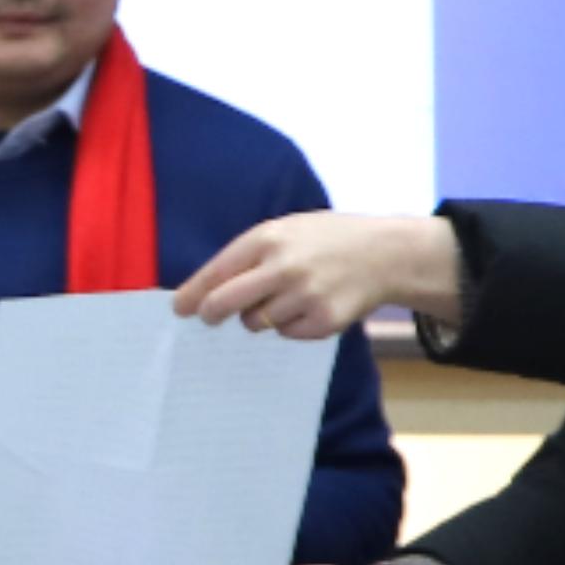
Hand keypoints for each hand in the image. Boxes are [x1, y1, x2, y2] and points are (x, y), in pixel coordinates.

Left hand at [178, 208, 459, 340]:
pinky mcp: (323, 322)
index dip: (193, 294)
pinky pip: (286, 334)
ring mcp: (304, 297)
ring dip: (260, 316)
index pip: (216, 272)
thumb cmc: (325, 240)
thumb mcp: (286, 230)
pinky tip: (309, 306)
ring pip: (256, 322)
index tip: (180, 309)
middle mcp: (283, 267)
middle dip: (211, 314)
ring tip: (285, 296)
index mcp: (268, 238)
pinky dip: (290, 325)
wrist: (384, 253)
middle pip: (225, 304)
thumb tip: (207, 290)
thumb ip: (249, 255)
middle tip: (209, 317)